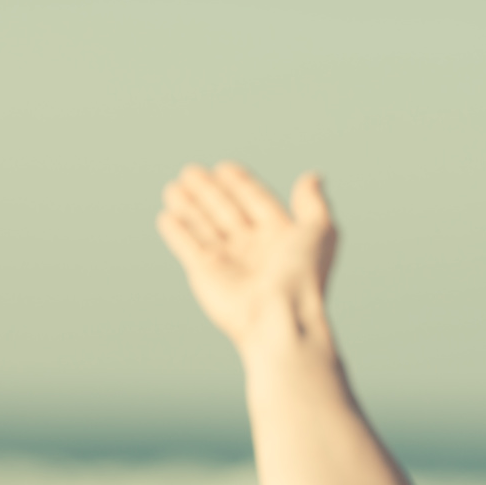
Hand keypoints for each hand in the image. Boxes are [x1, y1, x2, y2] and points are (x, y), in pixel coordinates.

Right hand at [156, 162, 336, 349]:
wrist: (278, 317)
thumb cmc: (302, 276)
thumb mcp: (318, 231)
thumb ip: (313, 203)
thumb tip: (312, 176)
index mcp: (280, 236)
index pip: (256, 202)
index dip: (240, 185)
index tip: (224, 167)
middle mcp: (253, 248)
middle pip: (226, 211)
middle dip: (208, 191)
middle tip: (189, 171)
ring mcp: (228, 262)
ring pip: (203, 226)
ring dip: (188, 206)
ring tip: (173, 187)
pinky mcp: (205, 274)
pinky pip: (187, 247)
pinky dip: (176, 232)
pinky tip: (166, 216)